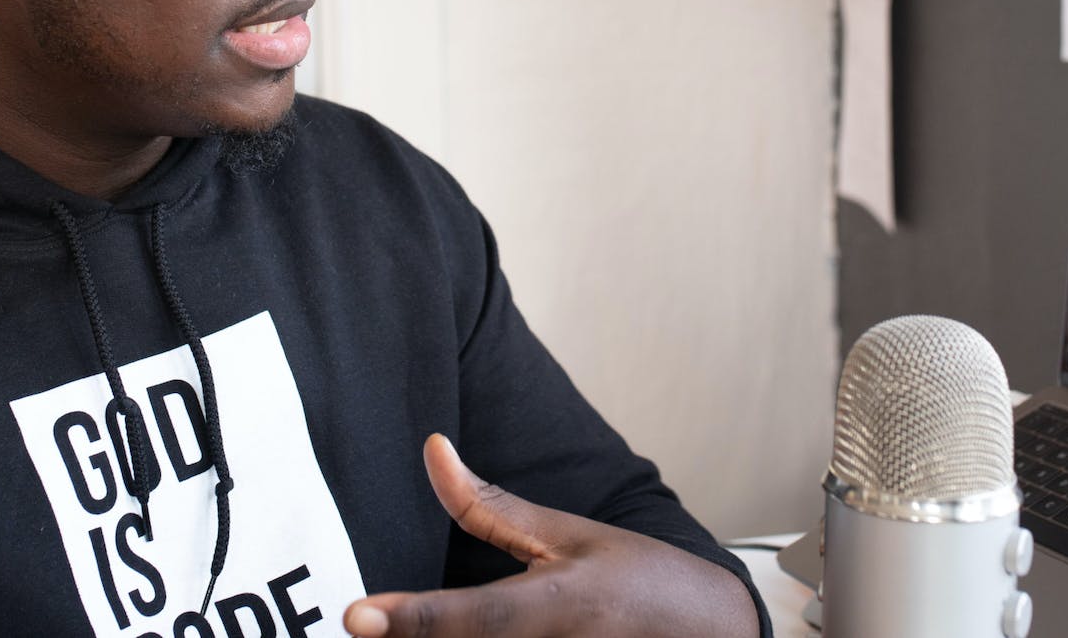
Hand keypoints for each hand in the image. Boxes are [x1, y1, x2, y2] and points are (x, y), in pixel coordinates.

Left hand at [343, 434, 758, 636]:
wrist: (711, 637)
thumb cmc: (638, 583)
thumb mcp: (569, 535)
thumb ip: (489, 504)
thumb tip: (432, 449)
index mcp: (557, 607)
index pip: (470, 616)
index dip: (410, 618)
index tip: (356, 615)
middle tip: (367, 627)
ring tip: (402, 630)